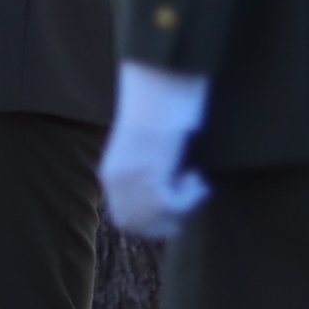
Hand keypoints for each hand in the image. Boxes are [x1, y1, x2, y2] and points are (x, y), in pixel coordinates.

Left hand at [100, 60, 210, 241]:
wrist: (159, 82)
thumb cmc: (160, 107)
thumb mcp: (146, 149)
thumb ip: (147, 174)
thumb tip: (168, 194)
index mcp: (110, 174)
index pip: (124, 219)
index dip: (152, 220)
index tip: (176, 205)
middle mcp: (115, 180)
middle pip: (137, 226)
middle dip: (167, 221)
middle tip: (188, 196)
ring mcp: (130, 179)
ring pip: (156, 220)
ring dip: (181, 207)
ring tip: (194, 180)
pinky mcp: (148, 173)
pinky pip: (172, 205)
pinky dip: (191, 196)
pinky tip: (197, 175)